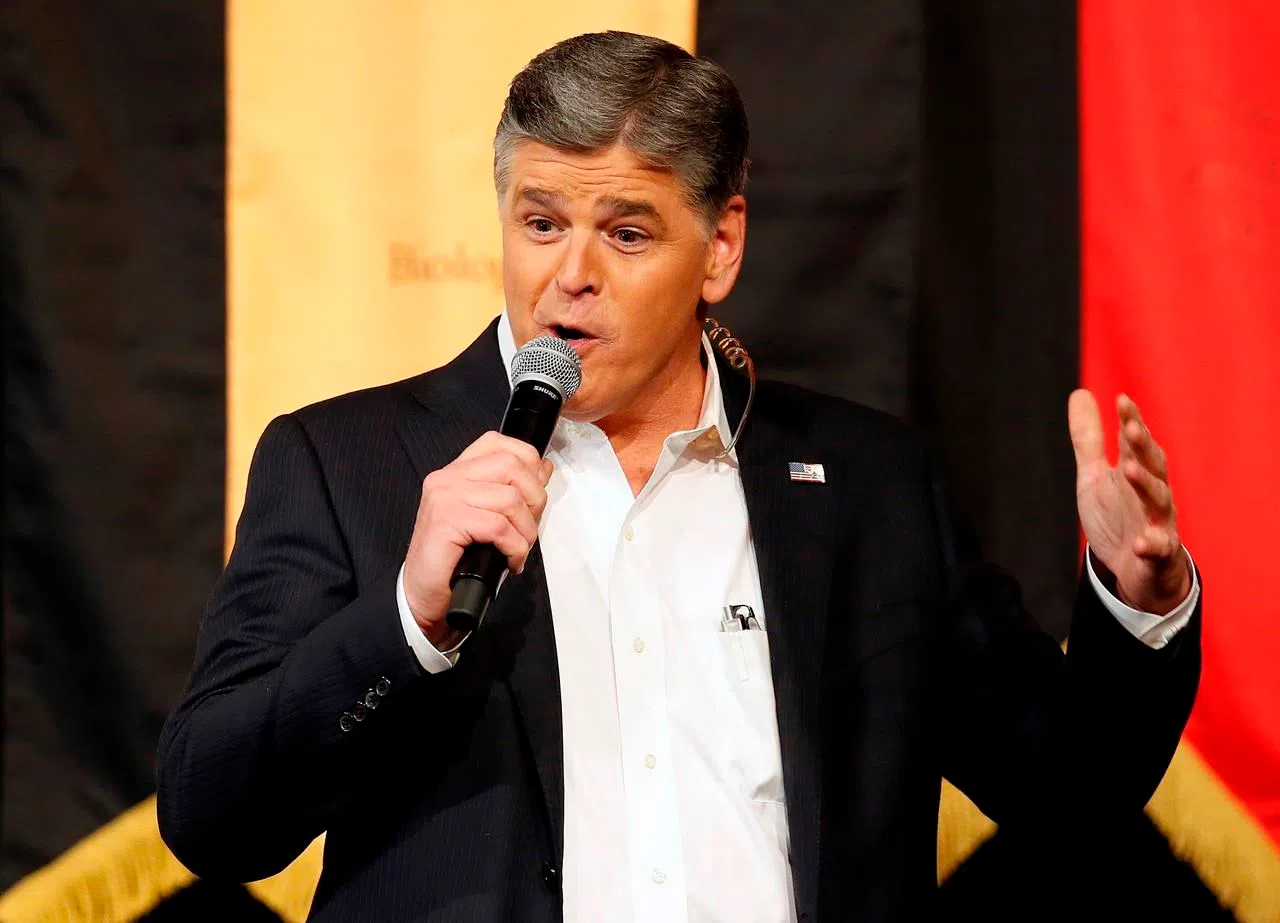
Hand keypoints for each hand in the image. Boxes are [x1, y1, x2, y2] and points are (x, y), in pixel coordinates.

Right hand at [403, 432, 552, 646]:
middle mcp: (447, 478)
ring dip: (526, 531)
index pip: (498, 442)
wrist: (422, 596)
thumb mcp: (488, 517)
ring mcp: (444, 498)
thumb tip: (543, 469)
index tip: (534, 492)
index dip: (527, 461)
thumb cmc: (457, 560)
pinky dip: (515, 547)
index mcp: (456, 472)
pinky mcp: (446, 522)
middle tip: (528, 529)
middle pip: (511, 466)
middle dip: (534, 499)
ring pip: (510, 498)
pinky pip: (499, 527)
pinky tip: (510, 561)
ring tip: (518, 549)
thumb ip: (511, 490)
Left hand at [1068, 390, 1191, 613]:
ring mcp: (1159, 523)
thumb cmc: (1119, 516)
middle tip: (1130, 427)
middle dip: (1142, 446)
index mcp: (1136, 472)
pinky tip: (1144, 542)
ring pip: (1159, 501)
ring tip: (1130, 470)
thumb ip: (1089, 439)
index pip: (1136, 442)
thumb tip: (1080, 392)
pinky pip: (1159, 549)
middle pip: (1153, 466)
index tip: (1121, 400)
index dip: (1131, 421)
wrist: (1136, 569)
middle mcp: (1152, 493)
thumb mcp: (1095, 476)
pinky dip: (1153, 544)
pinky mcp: (1159, 554)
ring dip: (1146, 485)